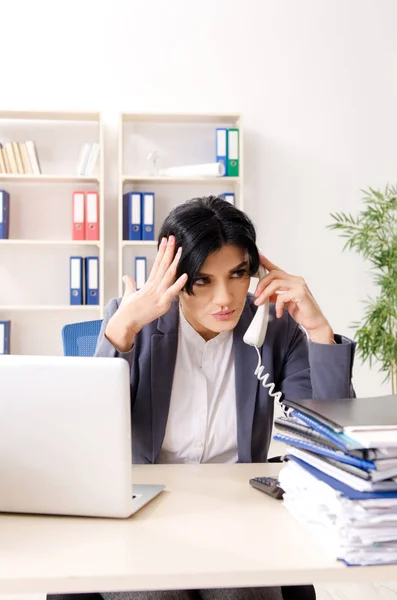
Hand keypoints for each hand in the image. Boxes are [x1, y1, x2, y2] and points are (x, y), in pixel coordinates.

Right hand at [105, 236, 186, 350]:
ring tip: (180, 249)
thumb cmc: (127, 311)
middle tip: (173, 238)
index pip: (157, 264)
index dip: (162, 252)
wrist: (124, 323)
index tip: (165, 241)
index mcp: (148, 284)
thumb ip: (130, 285)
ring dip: (175, 261)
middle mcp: (154, 287)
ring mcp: (158, 294)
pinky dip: (178, 284)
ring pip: (168, 275)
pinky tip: (185, 274)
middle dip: (168, 251)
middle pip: (163, 265)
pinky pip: (171, 292)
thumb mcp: (129, 295)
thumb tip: (126, 277)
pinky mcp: (161, 304)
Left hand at [254, 253, 334, 343]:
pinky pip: (281, 296)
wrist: (314, 322)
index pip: (276, 269)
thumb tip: (265, 294)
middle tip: (256, 295)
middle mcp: (296, 280)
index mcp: (292, 280)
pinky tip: (278, 313)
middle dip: (262, 284)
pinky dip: (277, 306)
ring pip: (276, 283)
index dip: (266, 262)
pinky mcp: (301, 293)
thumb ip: (276, 295)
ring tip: (260, 303)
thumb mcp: (285, 303)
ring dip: (265, 294)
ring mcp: (299, 285)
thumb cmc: (302, 312)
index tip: (258, 257)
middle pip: (274, 274)